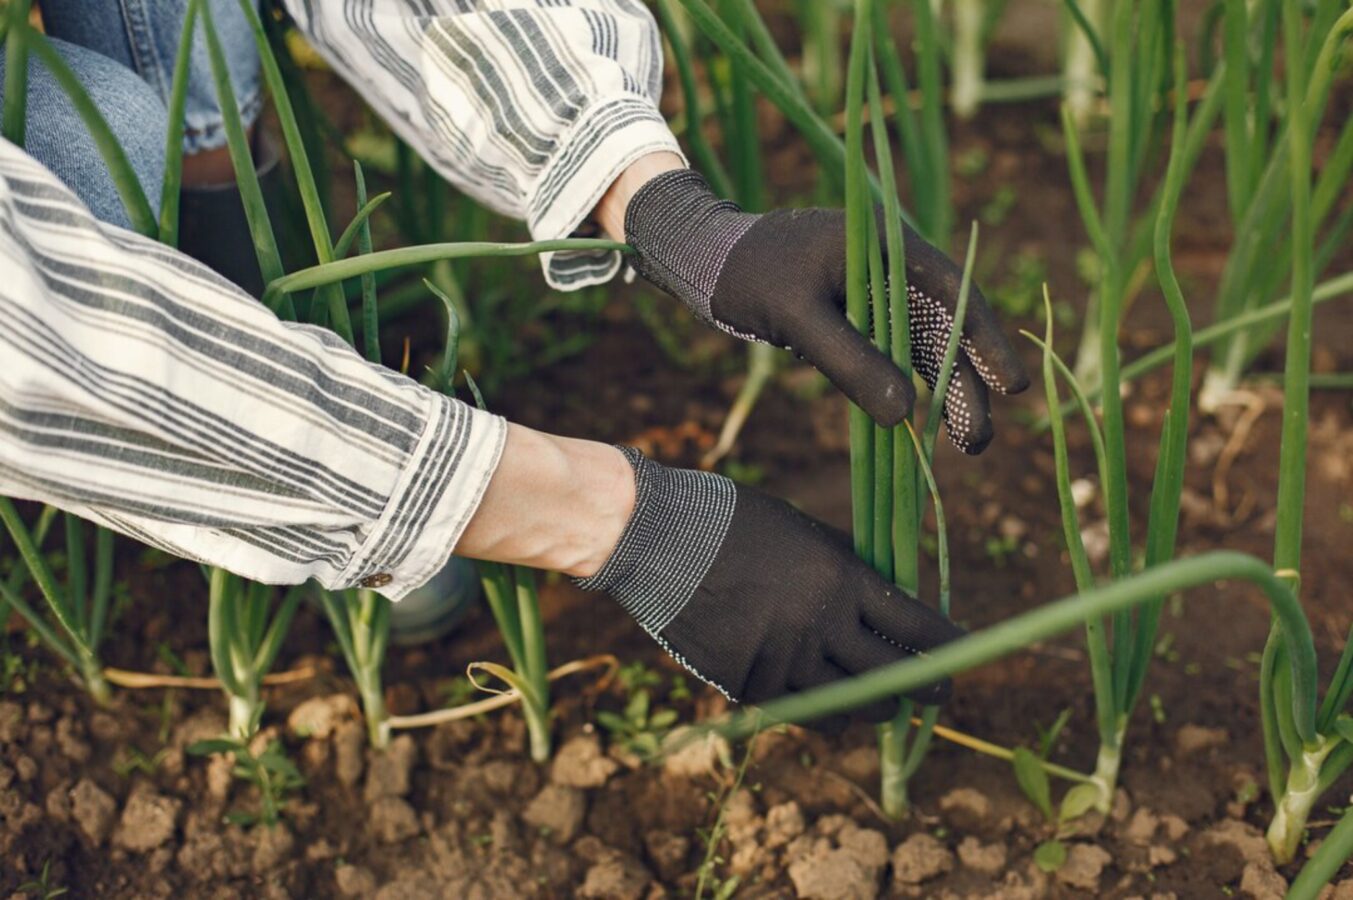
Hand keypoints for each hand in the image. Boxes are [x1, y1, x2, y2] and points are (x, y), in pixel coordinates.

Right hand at [575, 449, 963, 728]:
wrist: (659, 538)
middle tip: (936, 692)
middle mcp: (820, 626)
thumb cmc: (735, 522)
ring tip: (879, 701)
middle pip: (894, 678)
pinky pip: (800, 712)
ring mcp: (782, 660)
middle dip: (924, 688)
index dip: (949, 647)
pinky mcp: (746, 684)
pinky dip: (821, 711)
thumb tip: (891, 594)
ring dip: (873, 706)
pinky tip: (828, 705)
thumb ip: (848, 567)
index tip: (963, 656)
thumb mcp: (805, 532)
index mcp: (841, 579)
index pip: (918, 627)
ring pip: (850, 707)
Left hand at [622, 169, 1028, 452]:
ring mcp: (875, 290)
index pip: (953, 292)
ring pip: (923, 346)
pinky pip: (894, 353)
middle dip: (967, 384)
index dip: (986, 340)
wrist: (705, 259)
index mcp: (886, 244)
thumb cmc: (749, 276)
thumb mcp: (798, 318)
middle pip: (945, 327)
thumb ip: (850, 361)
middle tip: (979, 442)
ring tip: (965, 443)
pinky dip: (909, 385)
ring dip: (944, 392)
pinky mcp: (857, 314)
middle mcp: (891, 265)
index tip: (1010, 386)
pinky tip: (923, 424)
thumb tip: (906, 414)